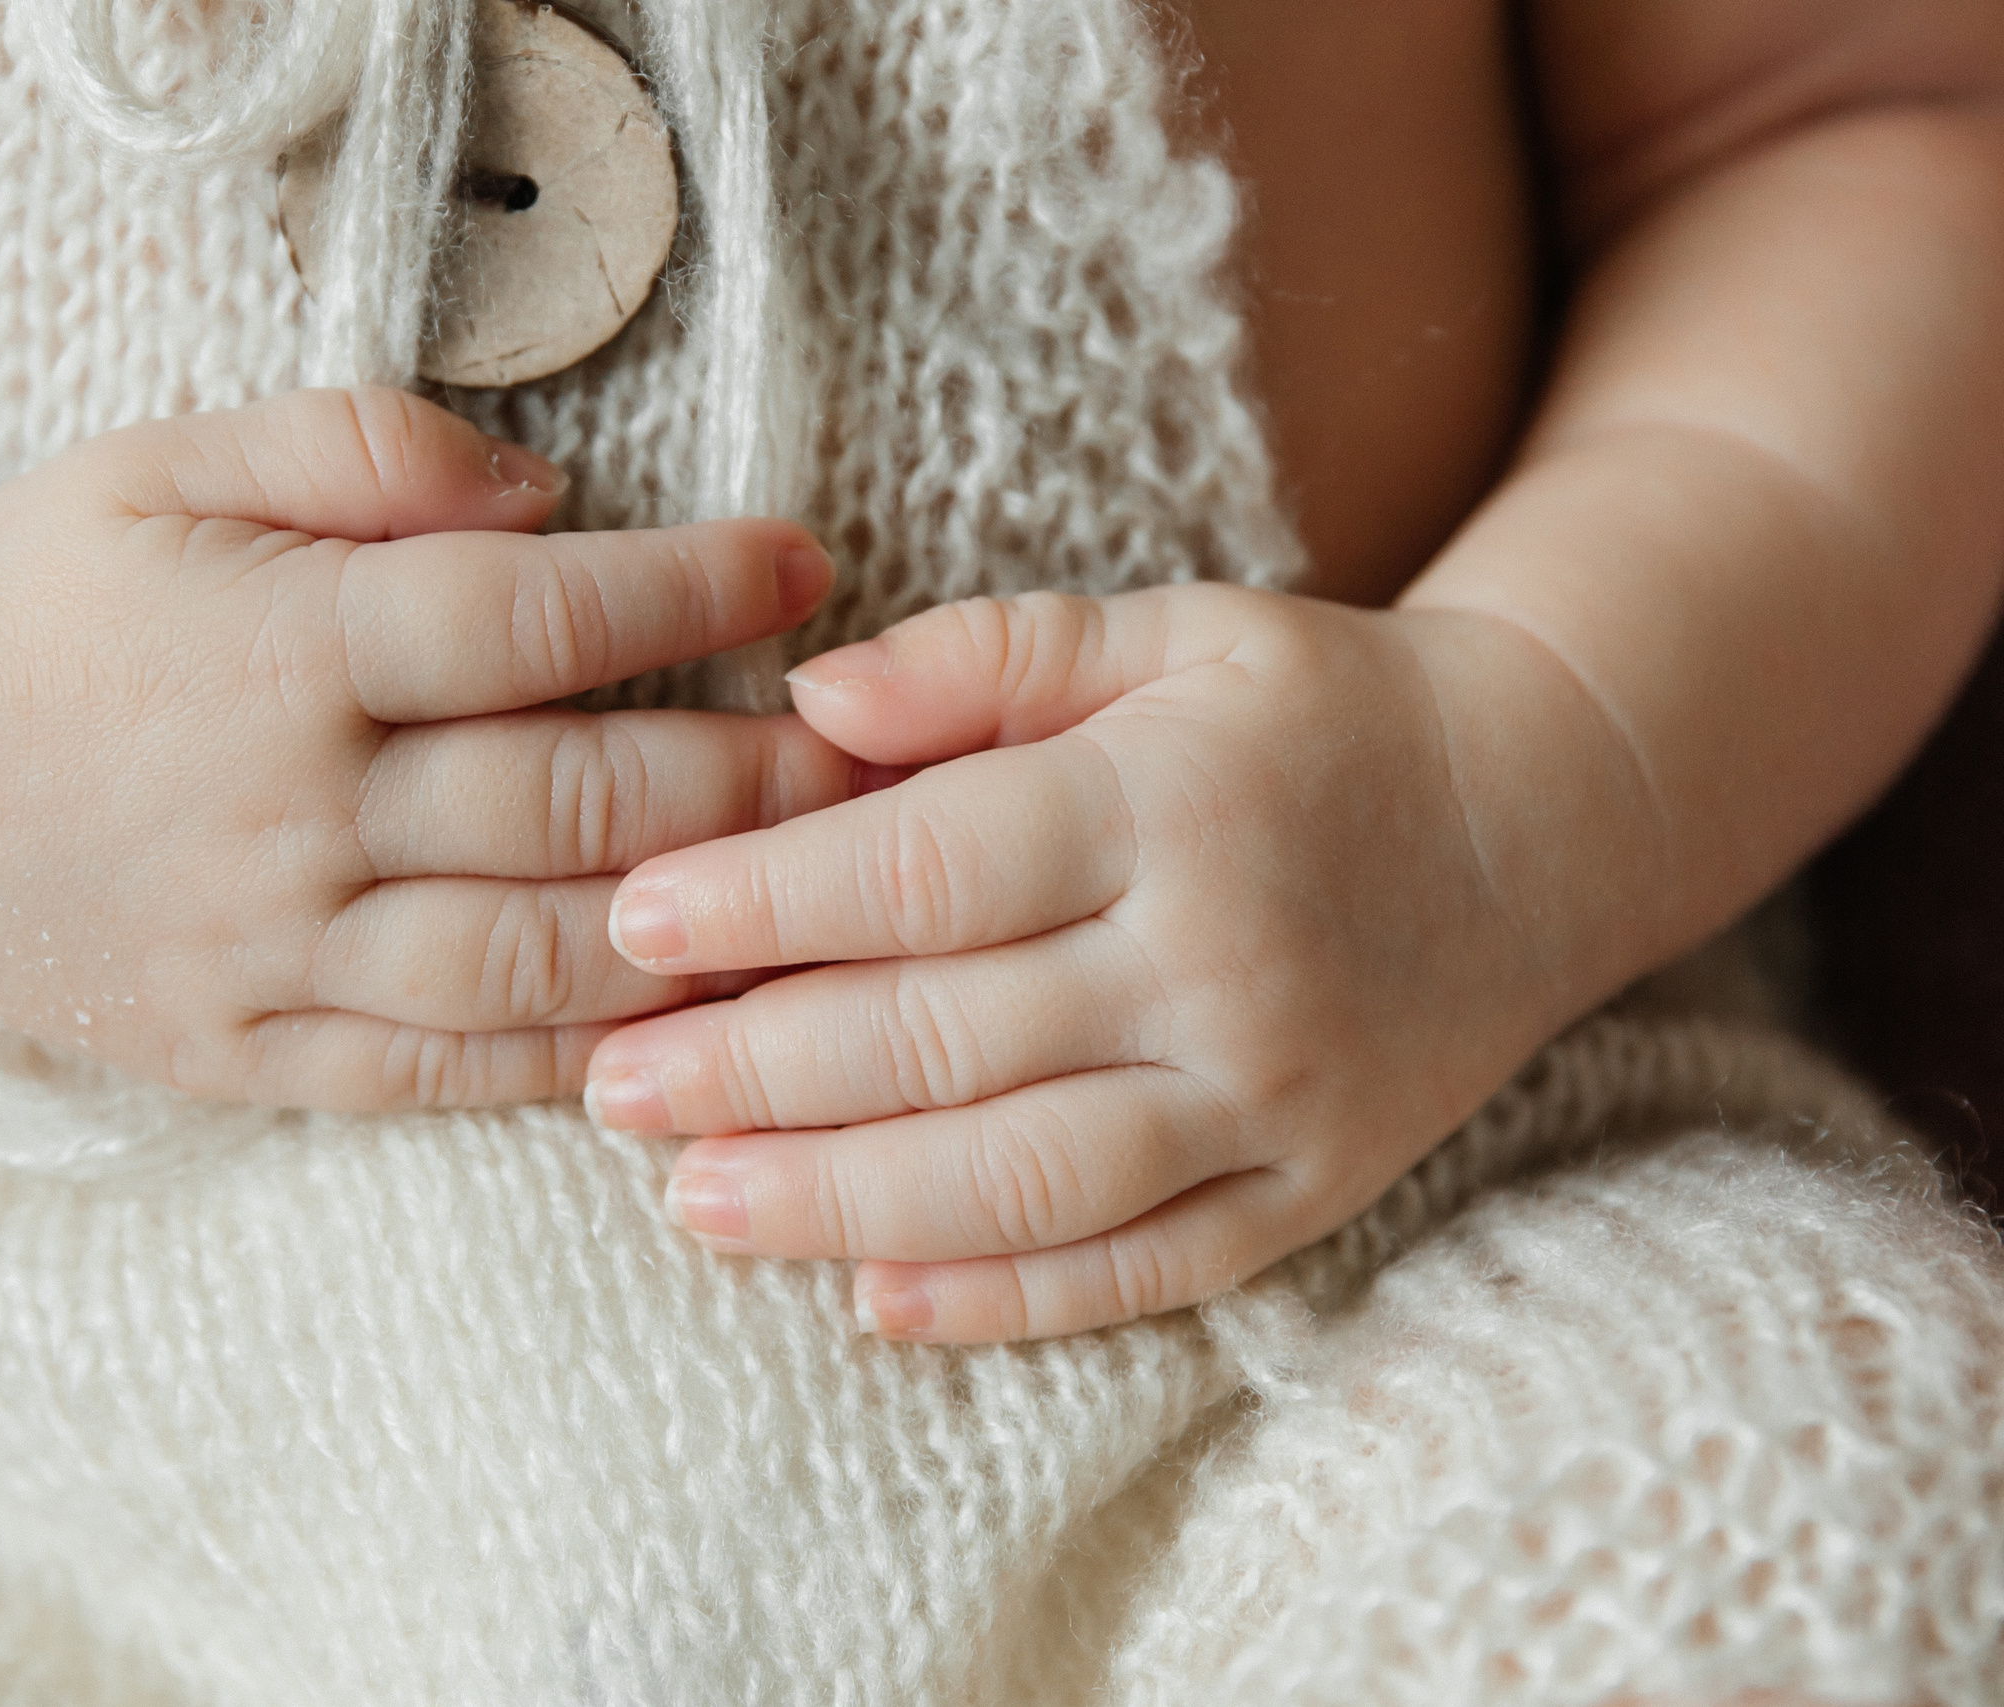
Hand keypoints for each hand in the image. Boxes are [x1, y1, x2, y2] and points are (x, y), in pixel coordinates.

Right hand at [0, 388, 862, 1109]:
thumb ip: (365, 453)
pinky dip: (581, 1061)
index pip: (534, 621)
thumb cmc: (42, 595)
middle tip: (871, 759)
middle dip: (749, 782)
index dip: (693, 589)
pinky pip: (447, 1075)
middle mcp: (290, 815)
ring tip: (825, 901)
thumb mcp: (172, 463)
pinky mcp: (252, 1057)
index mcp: (280, 648)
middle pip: (572, 807)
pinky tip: (688, 1031)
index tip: (807, 561)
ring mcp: (271, 954)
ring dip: (700, 936)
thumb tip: (552, 504)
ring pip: (534, 964)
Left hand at [585, 585, 1651, 1340]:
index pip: (927, 868)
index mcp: (1173, 801)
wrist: (1545, 821)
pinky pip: (1138, 1272)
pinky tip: (868, 1298)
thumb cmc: (1316, 712)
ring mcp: (1271, 1099)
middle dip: (754, 1069)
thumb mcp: (1174, 628)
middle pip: (946, 1038)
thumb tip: (805, 701)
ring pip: (1021, 1179)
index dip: (764, 901)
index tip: (632, 921)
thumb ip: (989, 652)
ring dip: (839, 1201)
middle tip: (610, 1086)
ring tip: (692, 1203)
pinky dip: (999, 1298)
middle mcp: (1221, 962)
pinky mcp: (1307, 1194)